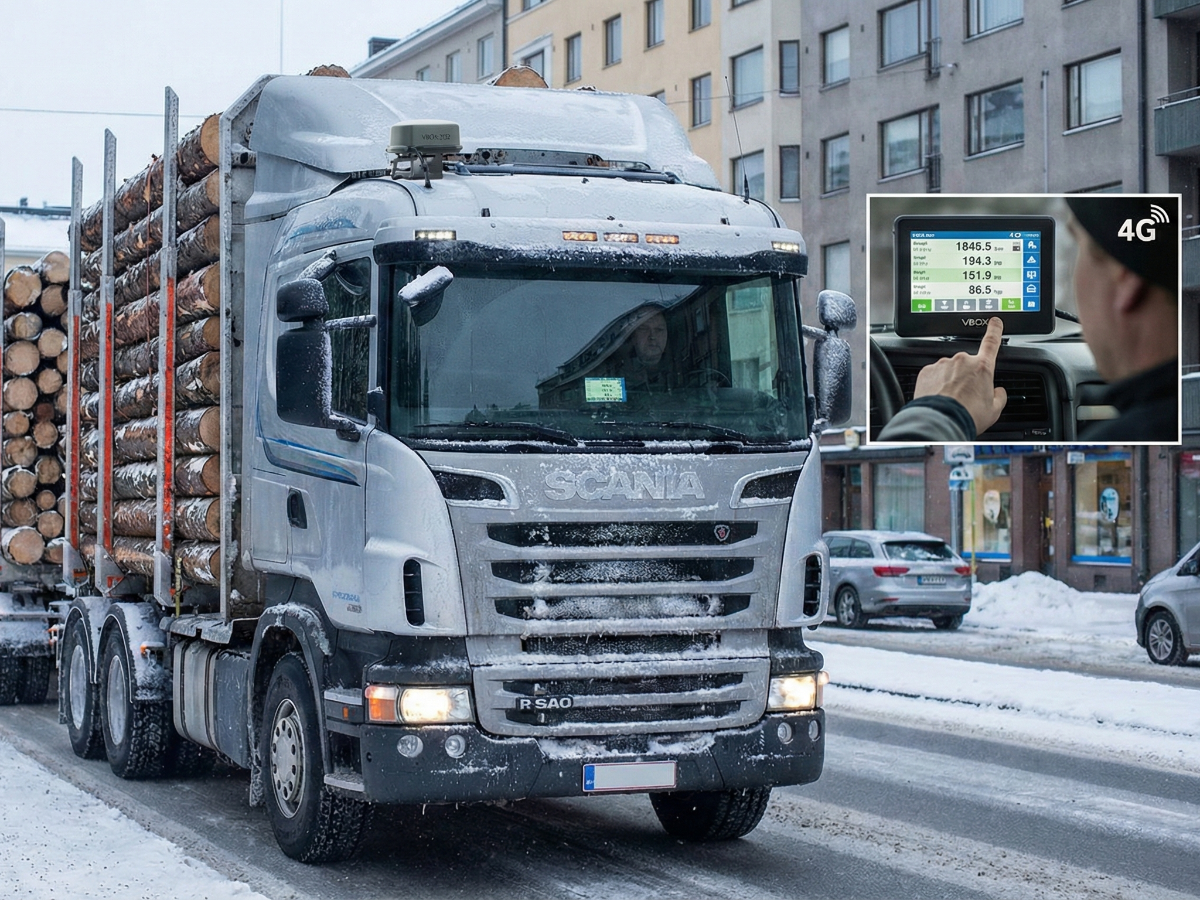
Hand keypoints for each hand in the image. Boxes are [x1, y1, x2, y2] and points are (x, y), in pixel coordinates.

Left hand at [913, 317, 1007, 434]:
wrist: (940, 422)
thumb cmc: (967, 416)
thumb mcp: (994, 410)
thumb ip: (999, 396)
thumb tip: (998, 392)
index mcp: (982, 367)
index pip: (991, 342)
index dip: (994, 330)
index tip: (994, 322)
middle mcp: (962, 361)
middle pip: (966, 365)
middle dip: (966, 377)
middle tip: (964, 396)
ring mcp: (942, 364)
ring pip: (948, 371)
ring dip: (949, 381)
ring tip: (949, 400)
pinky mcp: (926, 371)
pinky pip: (933, 376)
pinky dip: (935, 385)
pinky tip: (938, 398)